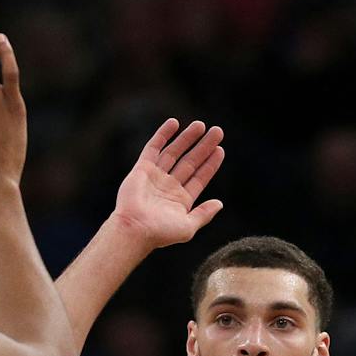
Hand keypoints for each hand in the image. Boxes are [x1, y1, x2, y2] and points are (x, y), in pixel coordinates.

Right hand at [110, 119, 224, 249]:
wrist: (135, 228)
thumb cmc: (160, 232)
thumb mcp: (189, 227)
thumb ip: (204, 214)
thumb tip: (220, 203)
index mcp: (180, 200)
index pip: (199, 178)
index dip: (210, 164)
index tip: (220, 150)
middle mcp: (168, 187)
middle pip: (190, 162)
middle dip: (203, 147)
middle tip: (217, 131)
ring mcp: (155, 177)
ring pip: (174, 153)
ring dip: (187, 138)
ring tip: (201, 125)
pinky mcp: (141, 169)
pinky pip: (153, 148)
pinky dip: (163, 135)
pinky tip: (174, 123)